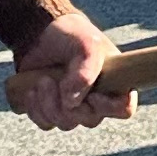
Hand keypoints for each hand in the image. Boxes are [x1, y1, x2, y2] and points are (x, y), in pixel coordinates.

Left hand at [3, 11, 138, 132]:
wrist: (40, 32)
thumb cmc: (71, 36)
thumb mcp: (86, 44)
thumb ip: (87, 71)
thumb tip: (72, 103)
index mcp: (113, 83)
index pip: (124, 109)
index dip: (109, 107)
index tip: (93, 94)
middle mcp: (96, 100)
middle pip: (90, 120)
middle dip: (70, 103)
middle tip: (55, 80)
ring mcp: (73, 108)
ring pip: (65, 123)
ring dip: (49, 103)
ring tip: (42, 80)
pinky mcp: (50, 110)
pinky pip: (45, 123)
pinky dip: (35, 109)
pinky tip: (31, 90)